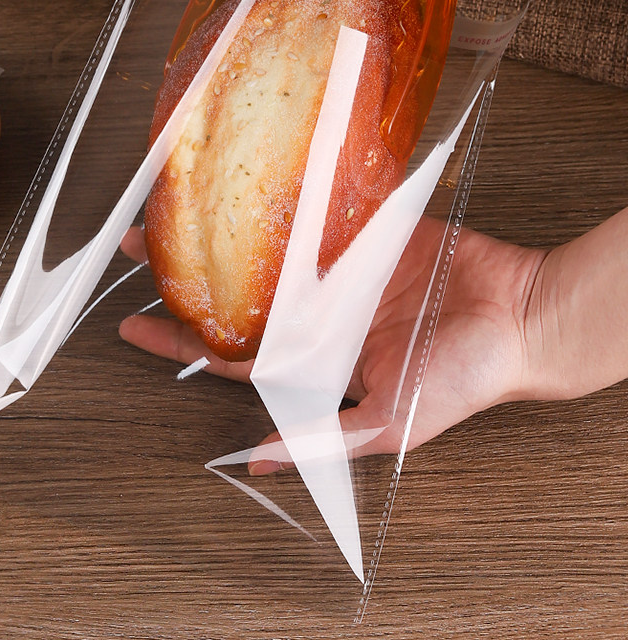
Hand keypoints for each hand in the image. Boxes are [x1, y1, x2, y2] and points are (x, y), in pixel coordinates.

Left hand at [119, 219, 545, 470]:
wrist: (517, 318)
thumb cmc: (460, 378)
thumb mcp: (386, 423)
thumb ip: (321, 440)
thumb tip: (256, 464)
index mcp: (312, 359)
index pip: (229, 356)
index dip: (180, 342)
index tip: (134, 327)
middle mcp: (315, 314)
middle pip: (236, 296)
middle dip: (187, 277)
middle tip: (142, 249)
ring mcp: (336, 272)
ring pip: (262, 251)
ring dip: (222, 233)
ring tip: (179, 211)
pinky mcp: (363, 235)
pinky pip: (314, 217)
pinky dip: (283, 203)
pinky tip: (248, 187)